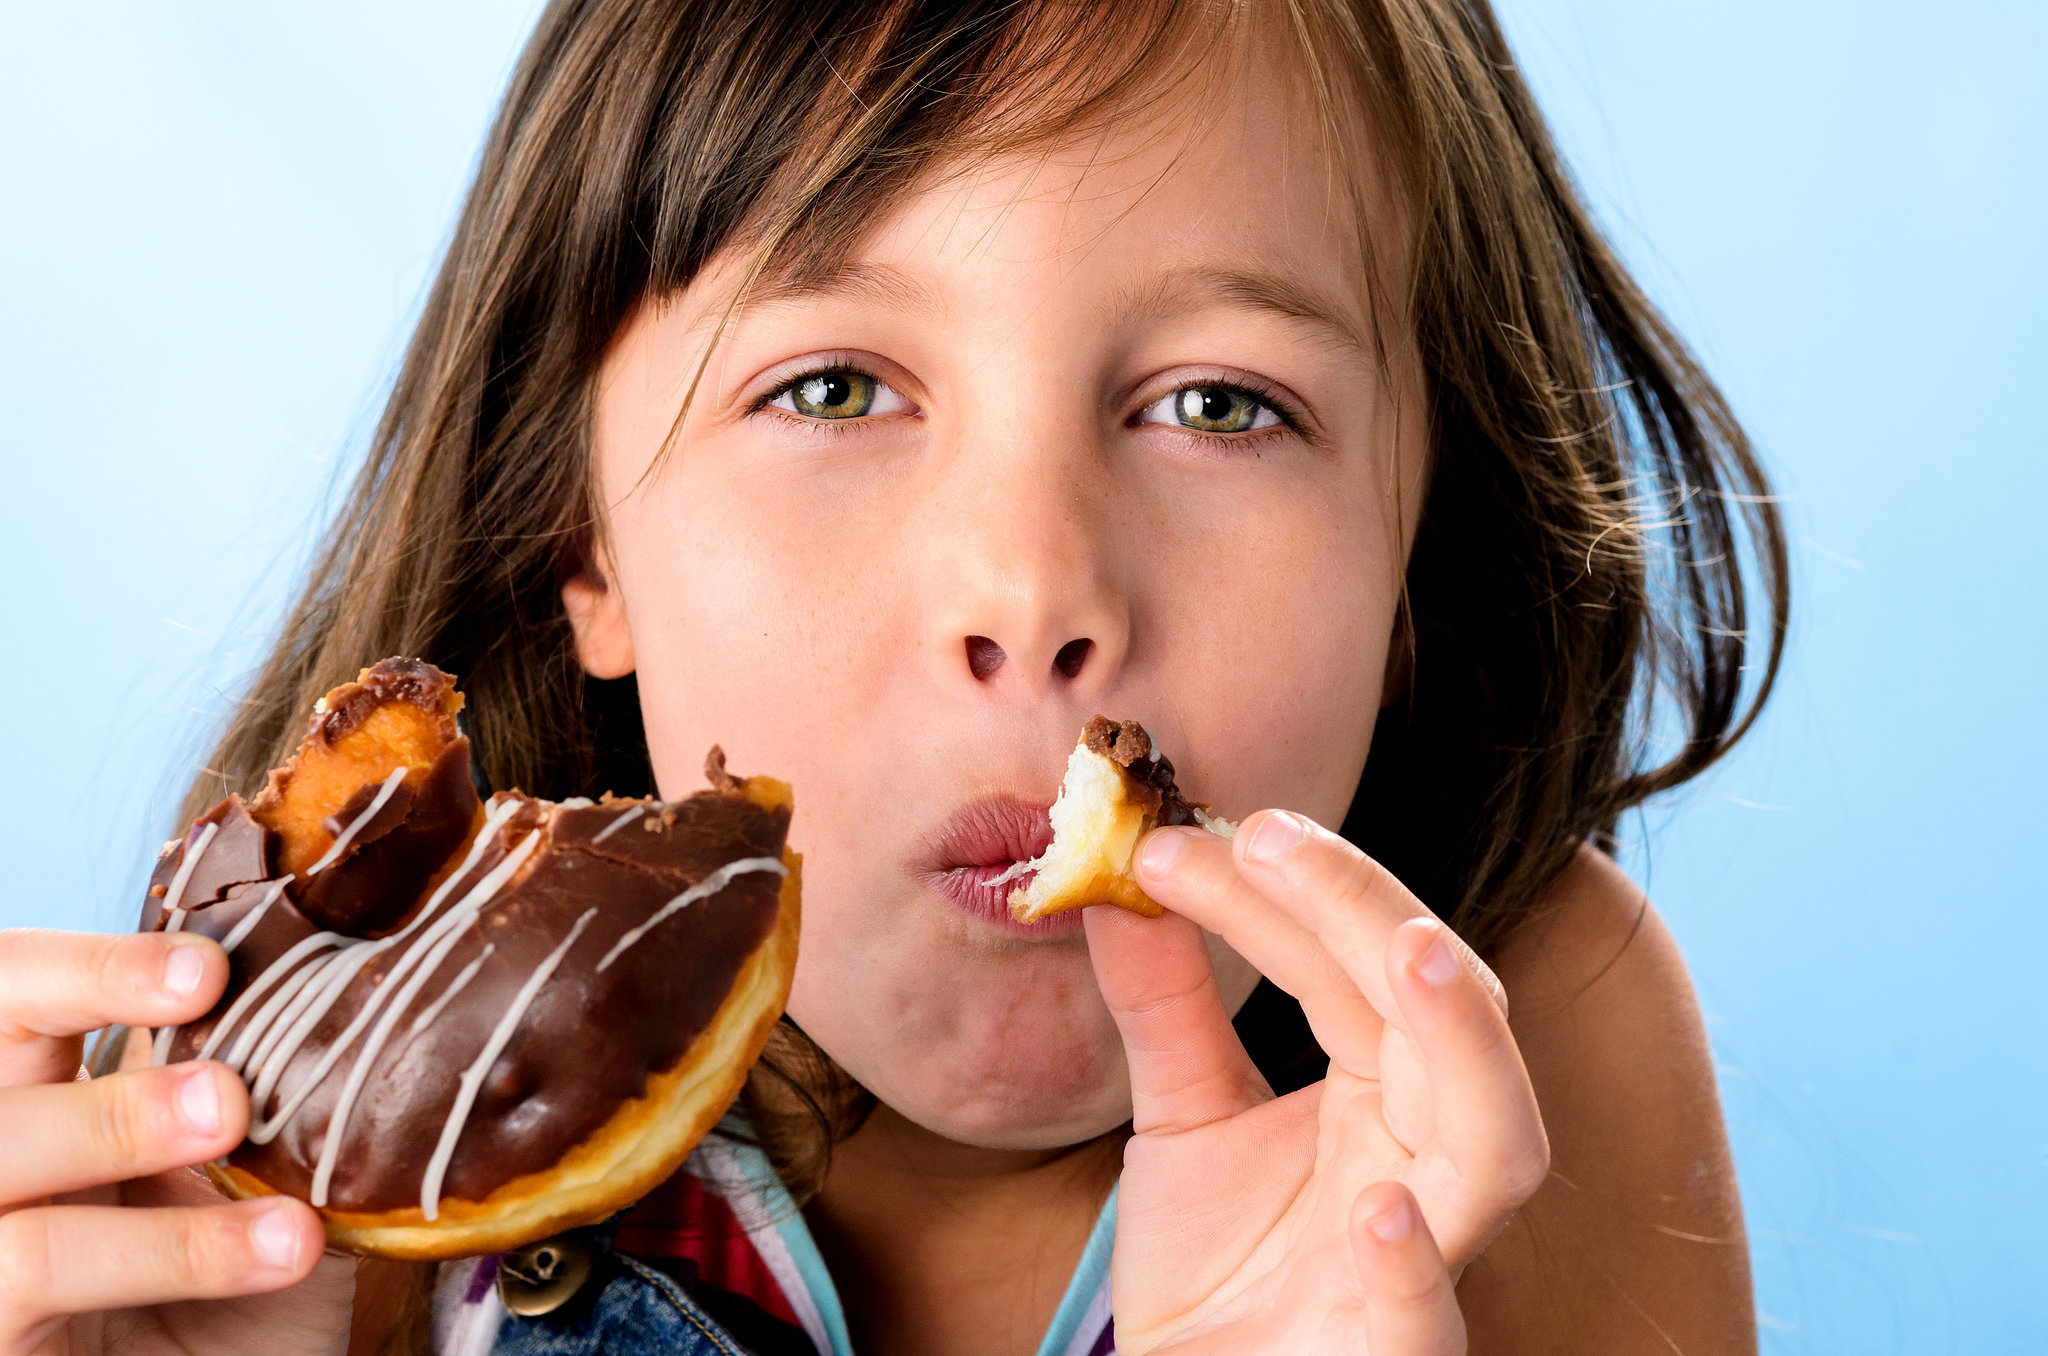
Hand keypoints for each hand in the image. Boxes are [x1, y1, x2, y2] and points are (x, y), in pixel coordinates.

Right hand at [0, 928, 353, 1355]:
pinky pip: (35, 1273)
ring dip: (124, 1139)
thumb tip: (303, 971)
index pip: (15, 992)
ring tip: (242, 1136)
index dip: (88, 968)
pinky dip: (174, 1249)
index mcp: (34, 1094)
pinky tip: (284, 1244)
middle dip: (100, 1057)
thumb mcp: (244, 1172)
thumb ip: (238, 1078)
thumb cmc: (239, 1291)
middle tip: (227, 1092)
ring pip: (0, 1163)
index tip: (206, 971)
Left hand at [1083, 811, 1548, 1354]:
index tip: (1171, 840)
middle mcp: (1426, 1158)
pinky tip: (1381, 1212)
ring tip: (1411, 953)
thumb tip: (1119, 880)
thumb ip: (1165, 1007)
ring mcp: (1424, 1260)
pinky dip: (1414, 1267)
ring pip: (1498, 1142)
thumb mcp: (1180, 1123)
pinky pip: (1428, 1319)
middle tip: (1266, 835)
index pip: (1353, 964)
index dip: (1283, 890)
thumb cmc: (1218, 1279)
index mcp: (1387, 1094)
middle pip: (1440, 1014)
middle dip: (1367, 911)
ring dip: (1464, 1042)